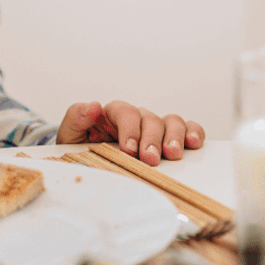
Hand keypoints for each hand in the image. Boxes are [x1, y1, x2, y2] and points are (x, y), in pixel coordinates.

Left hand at [55, 100, 204, 164]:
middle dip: (152, 139)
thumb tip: (93, 106)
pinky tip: (194, 143)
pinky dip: (193, 133)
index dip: (130, 130)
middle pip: (150, 119)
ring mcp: (154, 127)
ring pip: (171, 122)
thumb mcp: (70, 133)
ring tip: (173, 154)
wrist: (87, 159)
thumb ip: (77, 117)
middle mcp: (137, 117)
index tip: (129, 149)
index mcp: (113, 113)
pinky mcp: (167, 137)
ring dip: (174, 137)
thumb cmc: (81, 145)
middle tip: (151, 158)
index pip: (125, 113)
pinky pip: (186, 128)